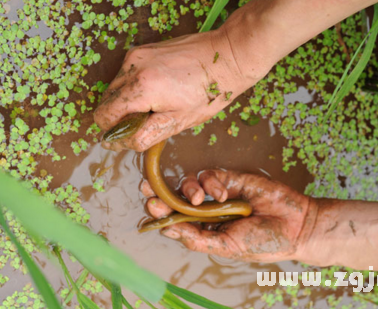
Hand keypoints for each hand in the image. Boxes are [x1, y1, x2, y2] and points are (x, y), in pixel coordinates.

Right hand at [93, 30, 264, 151]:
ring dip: (127, 101)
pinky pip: (126, 74)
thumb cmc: (209, 93)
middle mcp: (132, 68)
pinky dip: (134, 87)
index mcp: (141, 88)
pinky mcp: (142, 49)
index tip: (132, 135)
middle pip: (106, 101)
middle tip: (150, 120)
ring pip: (114, 88)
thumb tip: (116, 144)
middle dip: (121, 116)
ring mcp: (136, 55)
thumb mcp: (178, 122)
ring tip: (157, 104)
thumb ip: (144, 134)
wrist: (226, 57)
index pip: (104, 116)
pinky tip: (158, 89)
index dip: (114, 132)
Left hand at [143, 170, 317, 262]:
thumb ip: (199, 239)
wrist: (295, 225)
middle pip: (175, 199)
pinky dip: (212, 182)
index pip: (175, 220)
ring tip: (199, 199)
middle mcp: (207, 212)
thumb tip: (168, 230)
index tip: (149, 207)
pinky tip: (223, 193)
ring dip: (188, 189)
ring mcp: (218, 194)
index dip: (160, 213)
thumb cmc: (263, 242)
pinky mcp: (230, 178)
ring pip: (189, 184)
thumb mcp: (228, 247)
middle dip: (160, 193)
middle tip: (147, 189)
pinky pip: (210, 175)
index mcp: (204, 231)